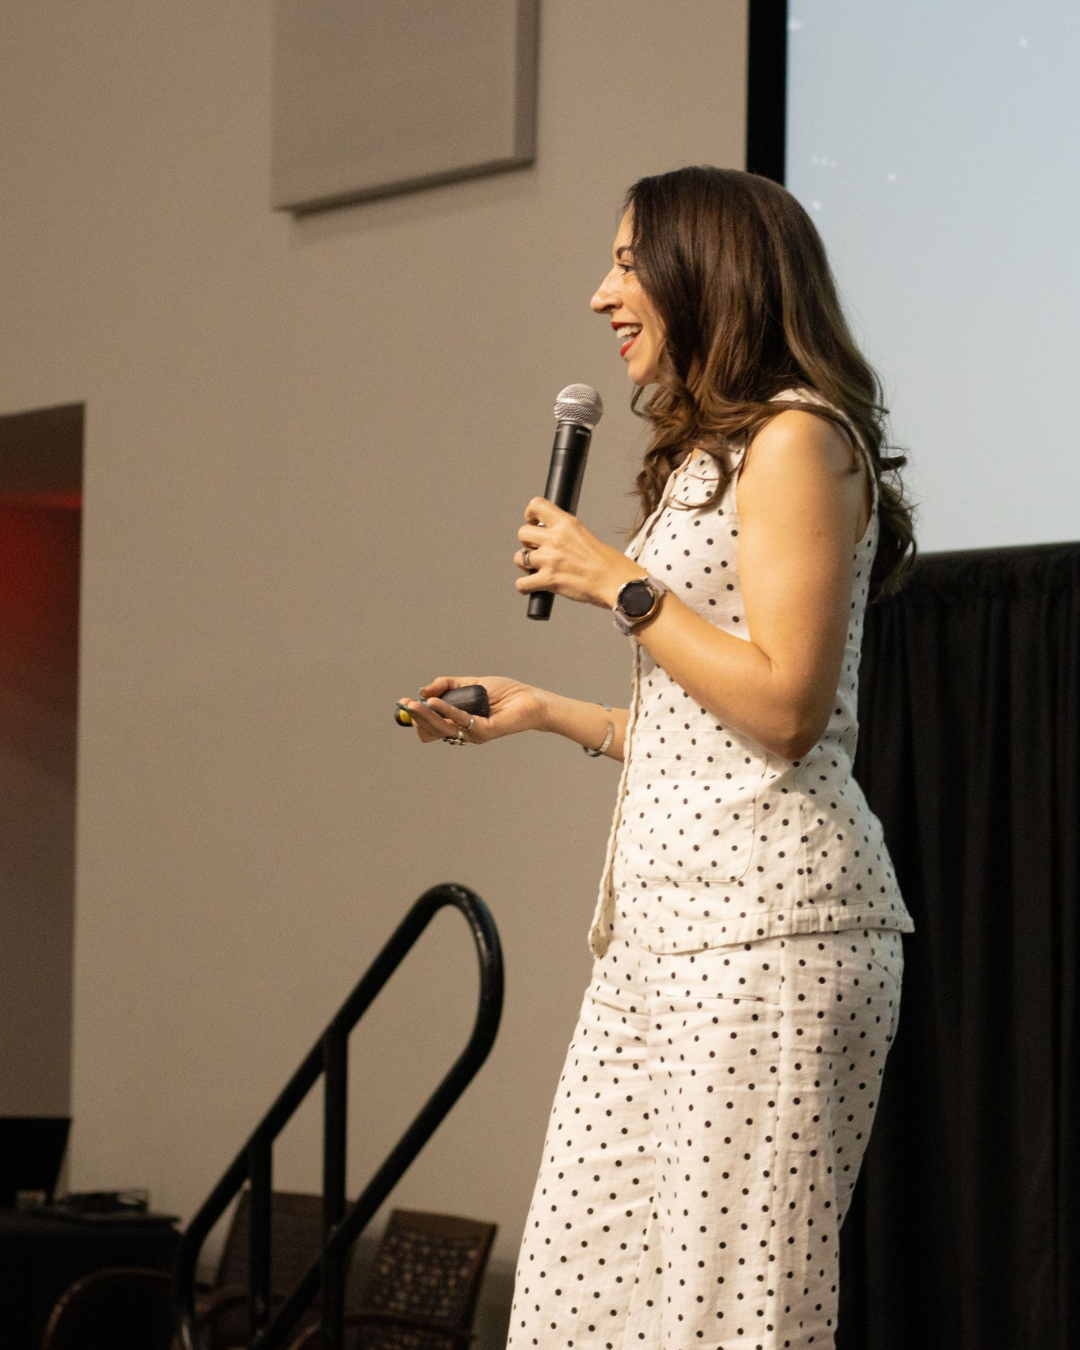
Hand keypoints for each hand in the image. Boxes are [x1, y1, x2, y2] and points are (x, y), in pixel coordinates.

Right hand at [398, 676, 546, 744]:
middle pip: (432, 730)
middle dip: (417, 717)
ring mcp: (472, 734)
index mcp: (459, 722)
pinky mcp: (483, 732)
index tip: (405, 704)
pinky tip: (435, 702)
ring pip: (442, 728)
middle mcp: (464, 731)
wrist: (530, 699)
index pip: (431, 727)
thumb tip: (423, 690)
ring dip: (425, 715)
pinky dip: (445, 710)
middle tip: (405, 704)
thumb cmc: (505, 693)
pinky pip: (459, 721)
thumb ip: (447, 684)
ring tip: (414, 704)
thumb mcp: (470, 683)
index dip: (417, 718)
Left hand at [515, 497, 643, 607]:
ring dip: (525, 565)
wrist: (617, 583)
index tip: (532, 521)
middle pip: (523, 533)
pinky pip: (522, 583)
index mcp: (567, 524)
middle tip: (537, 551)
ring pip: (519, 557)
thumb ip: (566, 534)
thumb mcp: (585, 535)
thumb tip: (551, 538)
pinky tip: (532, 586)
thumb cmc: (610, 563)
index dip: (530, 514)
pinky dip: (524, 586)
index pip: (537, 505)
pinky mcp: (548, 580)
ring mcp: (550, 559)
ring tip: (536, 570)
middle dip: (527, 543)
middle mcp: (556, 539)